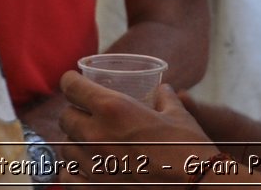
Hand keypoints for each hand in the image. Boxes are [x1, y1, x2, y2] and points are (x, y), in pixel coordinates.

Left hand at [56, 71, 219, 184]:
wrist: (195, 189)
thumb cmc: (189, 150)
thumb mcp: (178, 115)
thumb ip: (165, 98)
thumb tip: (163, 89)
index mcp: (114, 108)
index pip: (71, 86)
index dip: (71, 82)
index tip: (74, 83)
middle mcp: (96, 135)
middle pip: (65, 117)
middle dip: (74, 114)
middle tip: (87, 116)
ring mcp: (93, 166)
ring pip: (65, 148)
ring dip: (75, 143)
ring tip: (89, 145)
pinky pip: (67, 178)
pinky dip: (73, 172)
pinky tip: (86, 170)